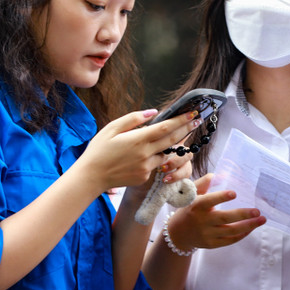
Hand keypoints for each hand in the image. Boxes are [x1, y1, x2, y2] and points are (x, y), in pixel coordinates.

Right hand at [76, 109, 201, 193]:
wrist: (91, 177)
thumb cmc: (98, 150)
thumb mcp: (112, 128)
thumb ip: (133, 119)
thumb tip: (153, 112)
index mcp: (138, 140)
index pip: (165, 128)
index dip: (181, 120)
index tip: (193, 114)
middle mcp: (145, 154)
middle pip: (172, 140)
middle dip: (186, 129)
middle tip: (197, 121)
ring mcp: (146, 167)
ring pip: (166, 154)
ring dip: (173, 145)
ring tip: (180, 135)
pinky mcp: (144, 177)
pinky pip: (155, 165)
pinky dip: (157, 158)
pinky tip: (151, 153)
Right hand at [165, 174, 265, 250]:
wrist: (178, 233)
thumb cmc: (190, 208)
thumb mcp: (193, 192)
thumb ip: (207, 181)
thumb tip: (225, 174)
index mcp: (197, 205)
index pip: (209, 201)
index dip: (221, 197)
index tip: (234, 193)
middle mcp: (202, 221)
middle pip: (225, 218)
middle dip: (243, 215)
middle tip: (257, 211)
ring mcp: (207, 234)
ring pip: (231, 231)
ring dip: (248, 226)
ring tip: (262, 219)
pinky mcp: (211, 244)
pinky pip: (230, 240)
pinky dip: (242, 234)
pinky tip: (252, 227)